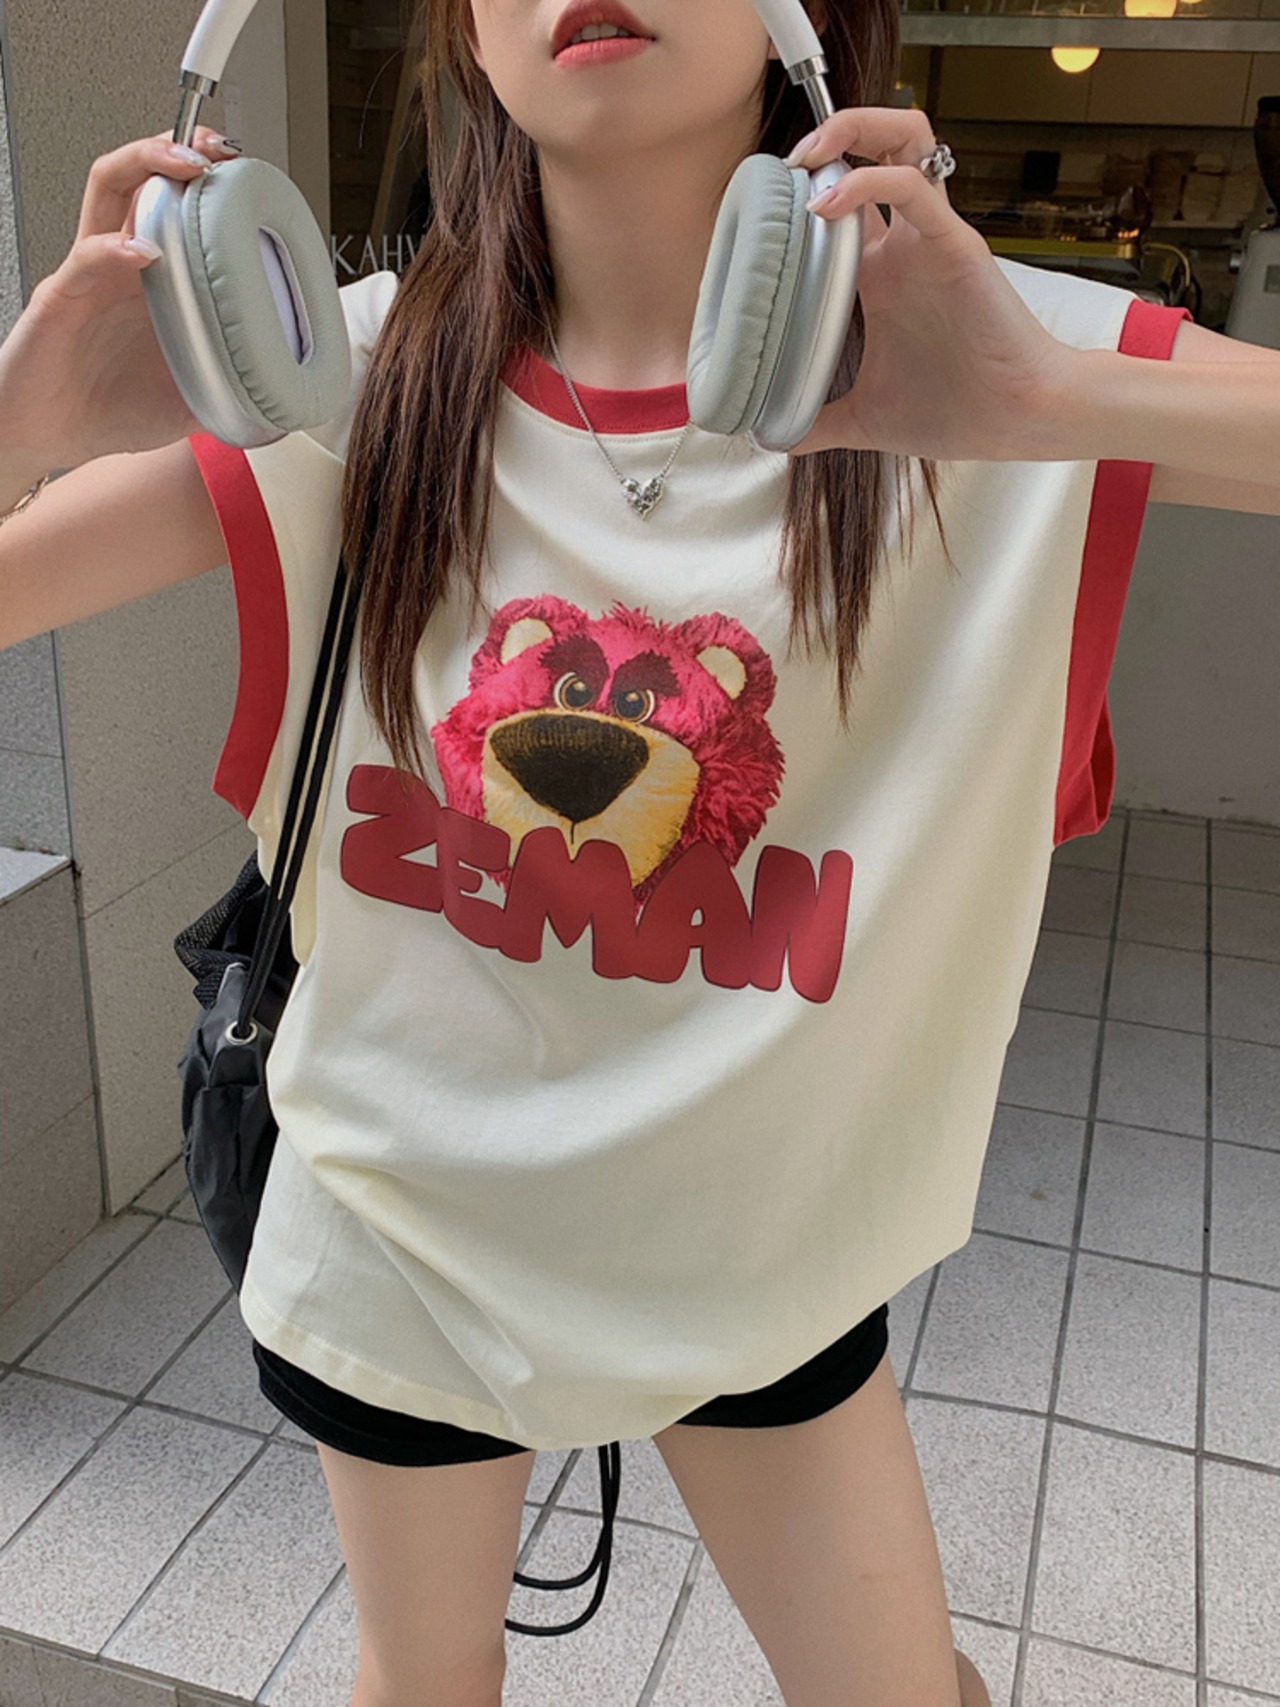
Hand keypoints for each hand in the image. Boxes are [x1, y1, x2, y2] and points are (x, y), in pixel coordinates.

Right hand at [0, 127, 239, 470]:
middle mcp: (121, 264)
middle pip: (139, 175)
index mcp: (152, 280)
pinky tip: (145, 252)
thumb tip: (282, 404)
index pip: (174, 206)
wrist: (47, 437)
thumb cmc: (105, 410)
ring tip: (187, 167)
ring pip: (107, 189)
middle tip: (218, 147)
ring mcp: (89, 273)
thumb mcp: (186, 402)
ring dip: (147, 167)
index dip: (207, 180)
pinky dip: (116, 249)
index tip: (246, 171)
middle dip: (176, 148)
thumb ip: (229, 389)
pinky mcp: (60, 298)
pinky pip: (86, 258)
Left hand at [785, 108, 1072, 462]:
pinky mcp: (953, 242)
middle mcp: (904, 246)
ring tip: (809, 156)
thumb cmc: (955, 410)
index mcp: (882, 276)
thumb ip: (816, 424)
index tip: (761, 213)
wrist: (1017, 418)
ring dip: (853, 129)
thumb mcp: (864, 418)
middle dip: (829, 135)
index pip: (841, 205)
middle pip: (876, 147)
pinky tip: (826, 207)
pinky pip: (914, 185)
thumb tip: (767, 439)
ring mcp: (929, 238)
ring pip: (902, 140)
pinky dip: (866, 182)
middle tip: (788, 165)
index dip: (802, 192)